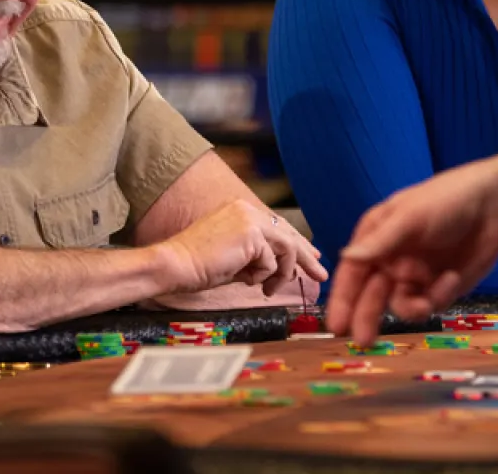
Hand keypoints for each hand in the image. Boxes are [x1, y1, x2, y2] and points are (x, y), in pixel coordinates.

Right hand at [159, 200, 327, 297]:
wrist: (177, 264)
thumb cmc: (200, 265)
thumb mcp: (235, 258)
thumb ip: (258, 257)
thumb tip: (281, 269)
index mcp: (241, 211)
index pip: (278, 226)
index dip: (297, 242)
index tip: (312, 254)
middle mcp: (247, 209)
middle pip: (288, 234)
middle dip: (306, 257)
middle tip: (321, 274)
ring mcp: (249, 219)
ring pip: (285, 249)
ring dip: (281, 273)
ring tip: (268, 289)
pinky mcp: (251, 234)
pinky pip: (272, 262)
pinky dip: (263, 276)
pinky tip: (248, 280)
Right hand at [327, 155, 497, 343]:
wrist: (494, 209)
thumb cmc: (444, 202)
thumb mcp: (408, 218)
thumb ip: (379, 241)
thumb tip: (345, 257)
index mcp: (375, 239)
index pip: (352, 274)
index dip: (343, 300)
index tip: (337, 326)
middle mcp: (390, 261)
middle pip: (371, 296)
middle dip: (366, 318)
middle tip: (365, 341)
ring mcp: (415, 277)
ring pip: (400, 305)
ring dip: (410, 307)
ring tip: (426, 304)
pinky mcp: (439, 289)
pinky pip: (430, 304)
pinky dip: (439, 296)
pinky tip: (451, 276)